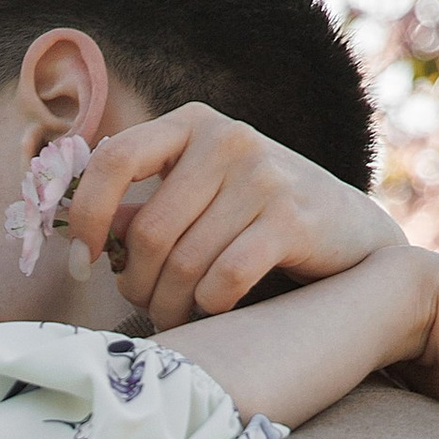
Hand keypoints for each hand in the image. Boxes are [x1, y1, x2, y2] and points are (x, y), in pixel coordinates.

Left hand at [64, 105, 403, 328]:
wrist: (354, 237)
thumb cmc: (261, 220)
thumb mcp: (204, 197)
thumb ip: (148, 207)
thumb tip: (85, 233)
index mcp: (193, 123)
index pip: (113, 160)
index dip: (87, 218)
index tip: (83, 262)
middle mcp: (227, 139)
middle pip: (148, 232)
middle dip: (137, 285)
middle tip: (147, 306)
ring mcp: (263, 175)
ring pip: (182, 263)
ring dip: (171, 306)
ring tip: (178, 315)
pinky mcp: (291, 219)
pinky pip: (221, 281)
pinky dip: (210, 308)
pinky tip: (215, 310)